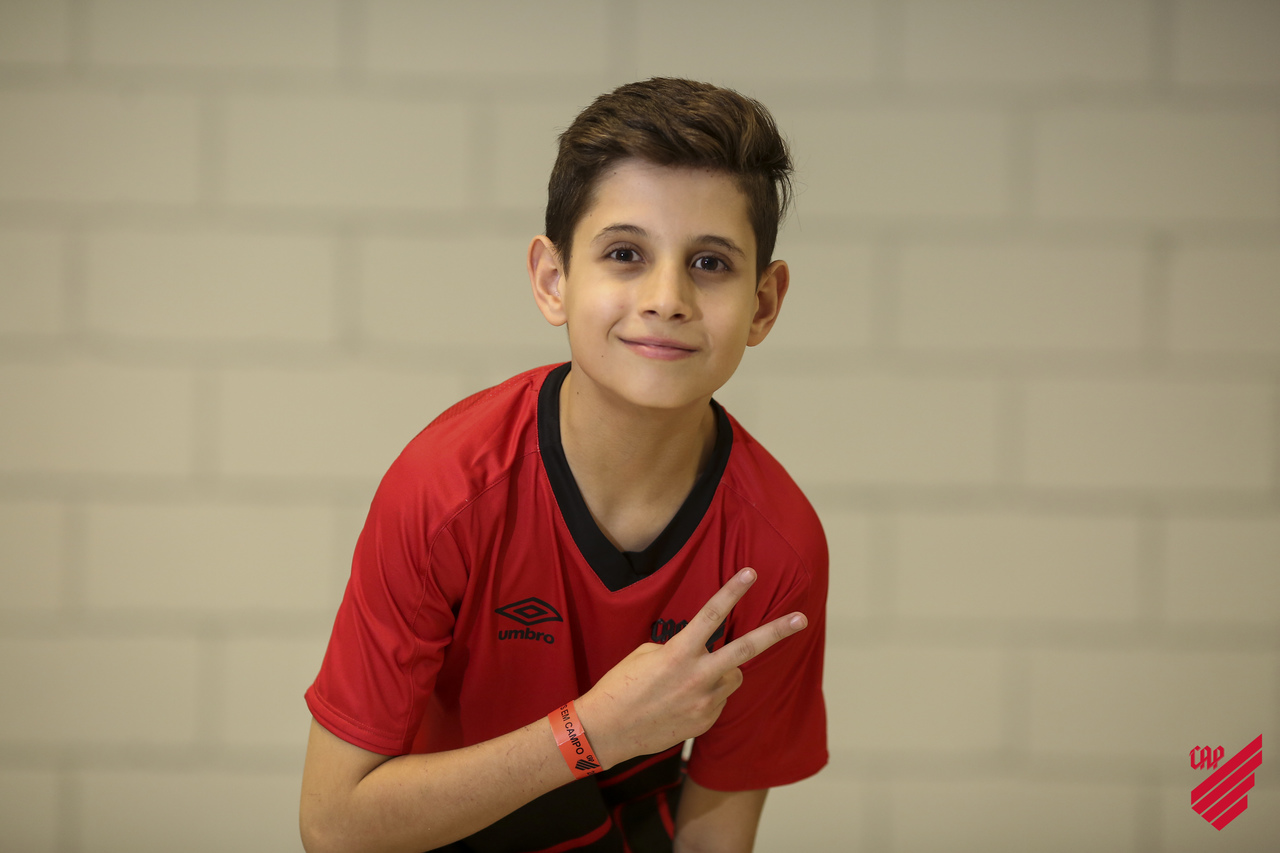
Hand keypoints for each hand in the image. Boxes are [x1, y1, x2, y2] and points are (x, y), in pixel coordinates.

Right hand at [575, 568, 806, 768]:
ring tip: (690, 680)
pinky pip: (719, 699)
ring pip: (733, 676)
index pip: (711, 615)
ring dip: (723, 672)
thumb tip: (702, 653)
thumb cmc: (621, 686)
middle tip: (800, 619)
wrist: (607, 731)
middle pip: (745, 649)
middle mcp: (697, 676)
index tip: (751, 573)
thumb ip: (679, 649)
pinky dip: (708, 695)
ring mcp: (704, 702)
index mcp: (678, 653)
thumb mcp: (646, 655)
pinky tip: (681, 701)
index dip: (732, 591)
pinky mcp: (706, 721)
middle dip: (776, 632)